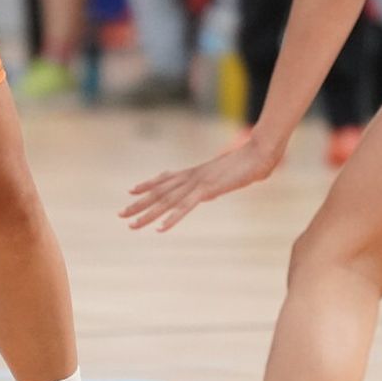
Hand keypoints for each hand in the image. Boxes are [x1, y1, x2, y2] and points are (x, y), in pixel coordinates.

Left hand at [121, 133, 283, 232]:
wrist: (261, 152)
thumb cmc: (251, 161)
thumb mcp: (229, 173)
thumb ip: (218, 181)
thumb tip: (216, 186)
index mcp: (196, 172)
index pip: (166, 178)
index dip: (148, 184)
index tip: (132, 190)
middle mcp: (192, 176)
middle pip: (160, 191)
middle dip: (139, 203)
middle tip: (120, 214)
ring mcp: (198, 183)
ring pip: (167, 201)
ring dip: (148, 214)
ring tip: (132, 225)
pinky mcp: (208, 190)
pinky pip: (185, 207)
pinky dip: (172, 218)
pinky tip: (160, 228)